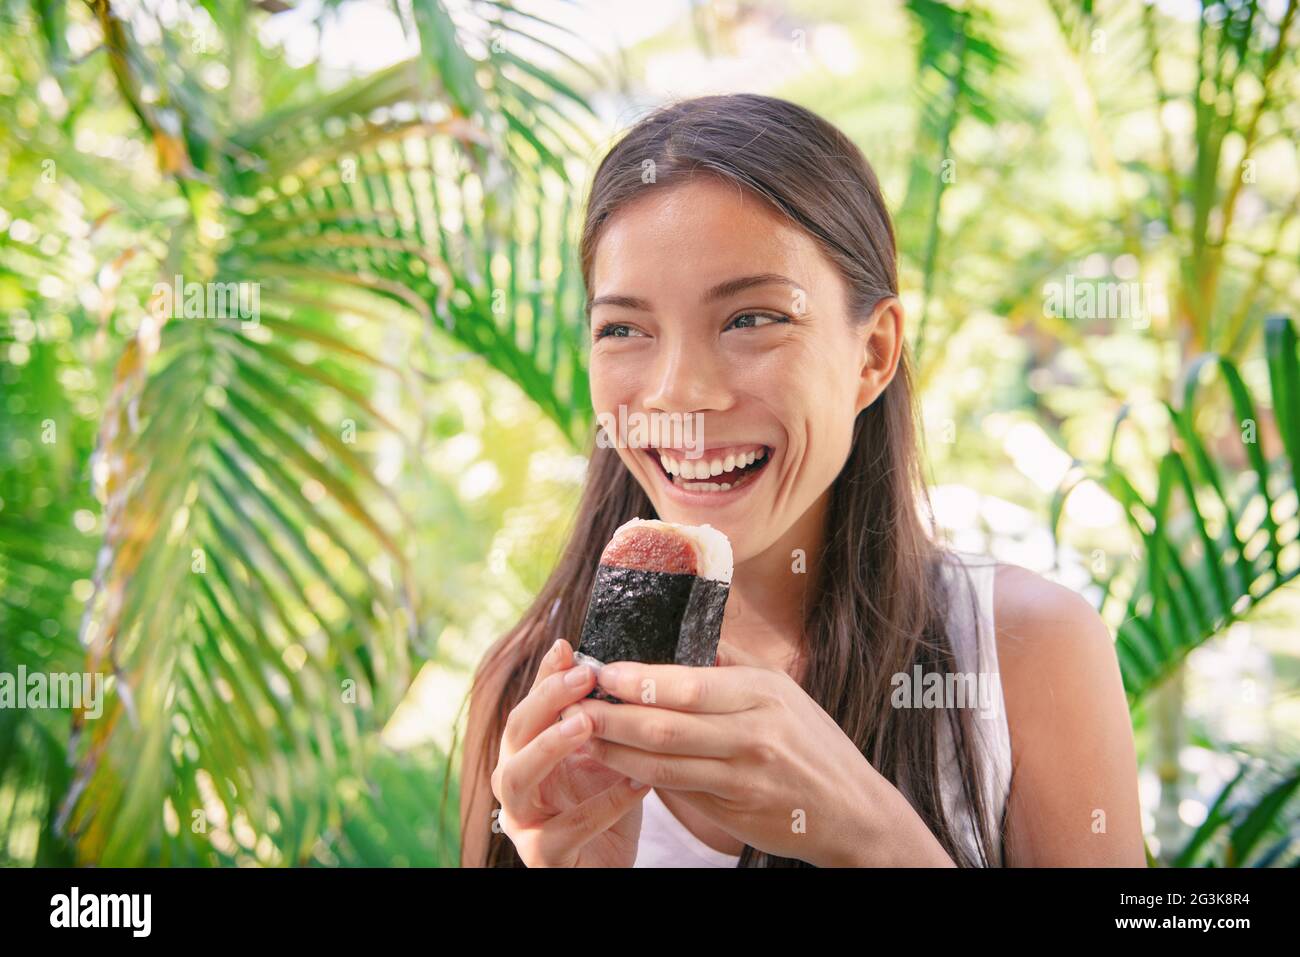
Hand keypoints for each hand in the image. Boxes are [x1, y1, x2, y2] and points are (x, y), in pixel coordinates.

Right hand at [491, 639, 651, 866]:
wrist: (606, 862)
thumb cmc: (602, 802)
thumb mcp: (600, 752)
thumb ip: (596, 715)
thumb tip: (600, 661)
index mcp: (526, 752)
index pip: (529, 705)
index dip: (545, 676)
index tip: (568, 647)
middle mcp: (515, 782)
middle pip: (514, 734)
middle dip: (546, 701)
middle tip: (583, 678)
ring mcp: (523, 821)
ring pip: (517, 780)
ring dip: (549, 747)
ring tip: (585, 724)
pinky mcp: (543, 857)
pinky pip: (564, 831)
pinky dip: (601, 806)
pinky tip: (636, 784)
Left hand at [561, 641, 953, 866]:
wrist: (853, 812)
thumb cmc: (811, 743)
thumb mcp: (781, 691)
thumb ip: (731, 663)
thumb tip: (683, 623)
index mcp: (763, 694)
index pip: (691, 684)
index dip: (640, 680)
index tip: (602, 668)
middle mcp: (755, 734)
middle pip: (669, 725)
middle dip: (613, 714)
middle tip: (573, 702)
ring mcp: (744, 777)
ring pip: (664, 763)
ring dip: (614, 749)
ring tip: (578, 733)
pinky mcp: (734, 811)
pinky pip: (677, 791)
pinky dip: (639, 776)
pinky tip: (612, 764)